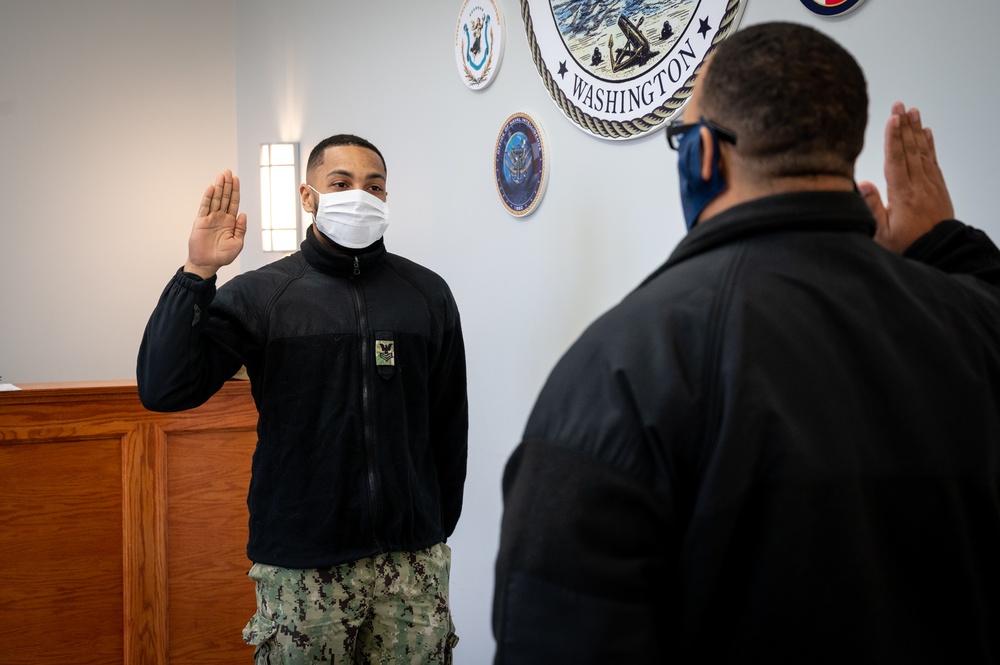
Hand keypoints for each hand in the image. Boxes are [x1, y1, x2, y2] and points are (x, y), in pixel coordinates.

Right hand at [184, 169, 246, 277]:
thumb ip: (241, 229)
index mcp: (230, 222)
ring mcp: (210, 218)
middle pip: (225, 197)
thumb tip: (243, 214)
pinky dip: (208, 197)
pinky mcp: (201, 221)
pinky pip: (205, 207)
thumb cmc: (222, 255)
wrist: (207, 263)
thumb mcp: (237, 243)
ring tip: (221, 175)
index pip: (234, 202)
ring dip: (218, 187)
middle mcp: (221, 217)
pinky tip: (211, 188)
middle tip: (228, 172)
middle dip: (227, 185)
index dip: (235, 191)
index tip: (236, 179)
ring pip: (216, 199)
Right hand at [858, 102, 953, 253]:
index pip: (896, 160)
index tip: (892, 118)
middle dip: (904, 126)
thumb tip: (862, 183)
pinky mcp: (938, 188)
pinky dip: (930, 145)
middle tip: (900, 106)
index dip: (893, 138)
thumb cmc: (907, 245)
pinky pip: (933, 161)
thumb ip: (872, 207)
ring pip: (922, 152)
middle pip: (910, 150)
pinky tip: (927, 133)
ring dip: (917, 131)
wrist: (939, 252)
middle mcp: (918, 185)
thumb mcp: (881, 233)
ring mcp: (930, 185)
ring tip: (913, 112)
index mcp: (902, 194)